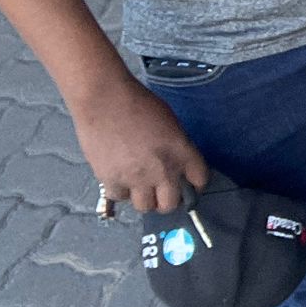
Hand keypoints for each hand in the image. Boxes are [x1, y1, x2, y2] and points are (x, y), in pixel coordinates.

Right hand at [70, 74, 208, 213]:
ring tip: (140, 186)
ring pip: (145, 207)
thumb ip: (176, 146)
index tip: (189, 183)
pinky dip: (121, 190)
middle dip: (168, 200)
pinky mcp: (111, 180)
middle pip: (171, 204)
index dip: (195, 183)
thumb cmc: (138, 103)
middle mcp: (162, 169)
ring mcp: (136, 178)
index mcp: (181, 151)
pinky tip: (120, 178)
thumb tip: (176, 164)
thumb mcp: (170, 122)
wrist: (105, 100)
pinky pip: (121, 197)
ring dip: (145, 198)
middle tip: (162, 191)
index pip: (199, 180)